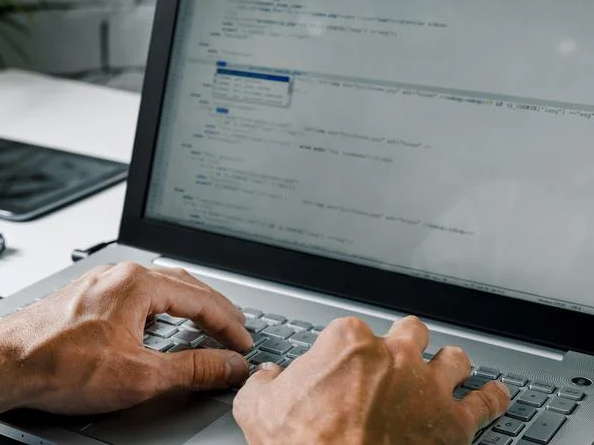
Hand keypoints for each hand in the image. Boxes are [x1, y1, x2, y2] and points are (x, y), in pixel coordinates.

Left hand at [0, 262, 252, 437]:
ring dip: (184, 305)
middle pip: (181, 285)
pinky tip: (155, 324)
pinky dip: (156, 309)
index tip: (243, 344)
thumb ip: (193, 369)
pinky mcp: (82, 298)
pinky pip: (132, 295)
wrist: (4, 366)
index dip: (229, 324)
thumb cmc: (58, 366)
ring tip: (202, 324)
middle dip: (212, 308)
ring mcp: (97, 283)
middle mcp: (117, 275)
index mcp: (137, 283)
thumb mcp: (140, 376)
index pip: (201, 298)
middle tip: (233, 329)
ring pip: (155, 288)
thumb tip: (228, 365)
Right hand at [233, 316, 509, 443]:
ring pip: (454, 358)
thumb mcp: (258, 409)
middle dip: (405, 343)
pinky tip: (493, 394)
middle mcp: (395, 356)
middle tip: (397, 357)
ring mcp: (428, 387)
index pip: (352, 329)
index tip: (343, 363)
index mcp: (347, 344)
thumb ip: (263, 385)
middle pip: (411, 331)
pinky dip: (491, 396)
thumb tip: (266, 379)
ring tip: (447, 368)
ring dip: (449, 363)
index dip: (347, 348)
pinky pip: (487, 401)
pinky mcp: (455, 422)